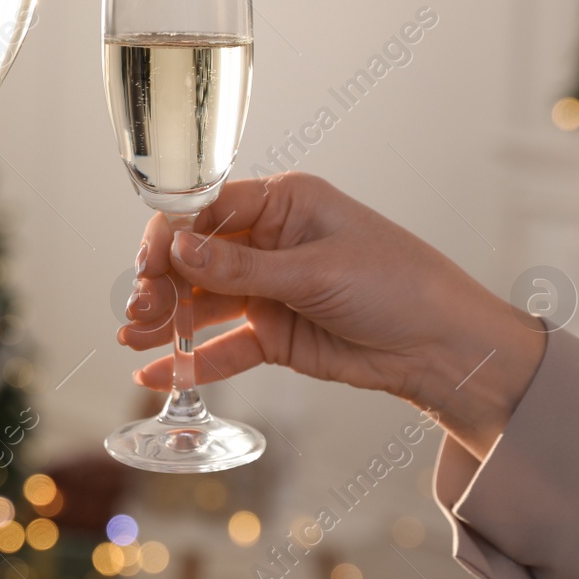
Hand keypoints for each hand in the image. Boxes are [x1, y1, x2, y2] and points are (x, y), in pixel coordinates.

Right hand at [120, 172, 544, 458]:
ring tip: (132, 340)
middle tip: (137, 312)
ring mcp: (269, 289)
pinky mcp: (274, 333)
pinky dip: (193, 359)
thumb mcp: (318, 272)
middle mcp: (269, 242)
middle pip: (195, 258)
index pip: (207, 210)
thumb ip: (243, 269)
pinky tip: (157, 373)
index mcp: (283, 204)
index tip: (147, 266)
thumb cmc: (401, 286)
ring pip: (202, 302)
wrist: (446, 349)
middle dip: (161, 282)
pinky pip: (224, 345)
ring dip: (166, 320)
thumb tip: (179, 251)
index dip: (170, 237)